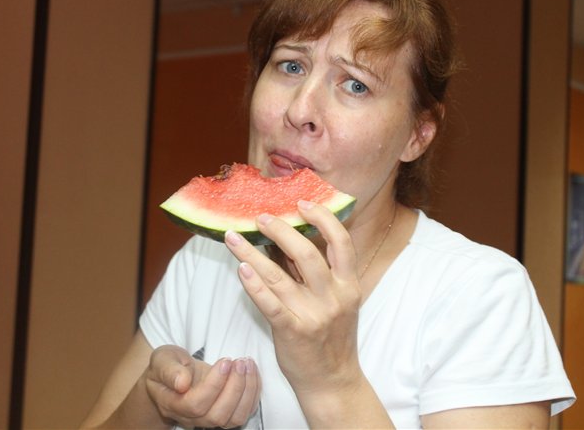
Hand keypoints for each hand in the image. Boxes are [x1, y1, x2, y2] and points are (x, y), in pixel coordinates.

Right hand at [144, 345, 260, 427]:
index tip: (225, 361)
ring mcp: (210, 418)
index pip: (195, 404)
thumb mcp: (162, 359)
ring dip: (247, 391)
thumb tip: (182, 382)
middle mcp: (192, 417)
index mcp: (173, 404)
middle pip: (217, 415)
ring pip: (234, 418)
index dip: (213, 385)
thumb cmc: (168, 365)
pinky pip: (244, 412)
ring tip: (247, 364)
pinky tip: (252, 372)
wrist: (175, 374)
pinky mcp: (226, 413)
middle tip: (240, 362)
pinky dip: (253, 392)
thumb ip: (169, 370)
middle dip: (234, 388)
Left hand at [224, 200, 363, 395]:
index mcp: (349, 285)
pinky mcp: (292, 332)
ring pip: (280, 276)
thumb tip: (289, 237)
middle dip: (281, 230)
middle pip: (307, 253)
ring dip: (253, 252)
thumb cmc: (331, 337)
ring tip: (233, 236)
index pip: (342, 242)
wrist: (332, 381)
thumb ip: (318, 272)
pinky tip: (241, 268)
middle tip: (261, 217)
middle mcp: (334, 297)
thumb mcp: (337, 301)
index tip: (302, 202)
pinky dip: (254, 284)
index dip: (323, 218)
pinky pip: (270, 303)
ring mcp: (313, 315)